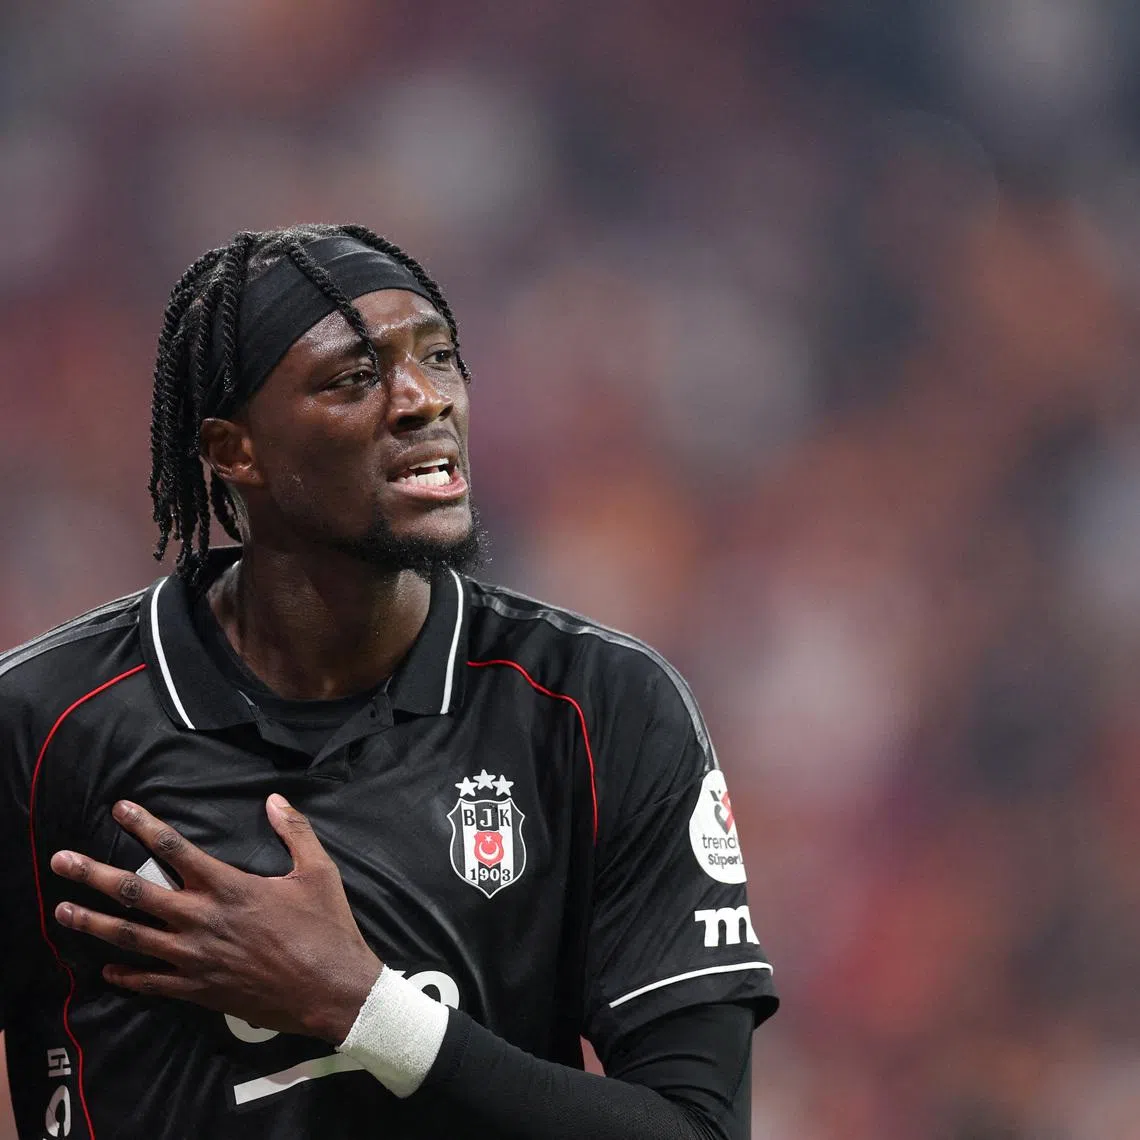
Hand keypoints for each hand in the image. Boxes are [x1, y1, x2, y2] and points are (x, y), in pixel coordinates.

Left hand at [50, 794, 382, 1044]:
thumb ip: (295, 831)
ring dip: (94, 923)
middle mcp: (202, 919)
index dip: (144, 825)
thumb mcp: (318, 871)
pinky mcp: (198, 989)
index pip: (174, 848)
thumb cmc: (326, 926)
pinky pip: (151, 982)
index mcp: (229, 887)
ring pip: (132, 938)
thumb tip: (275, 799)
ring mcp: (194, 958)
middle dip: (93, 875)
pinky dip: (126, 976)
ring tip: (62, 912)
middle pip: (135, 893)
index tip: (119, 809)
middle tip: (61, 861)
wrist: (330, 988)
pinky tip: (107, 971)